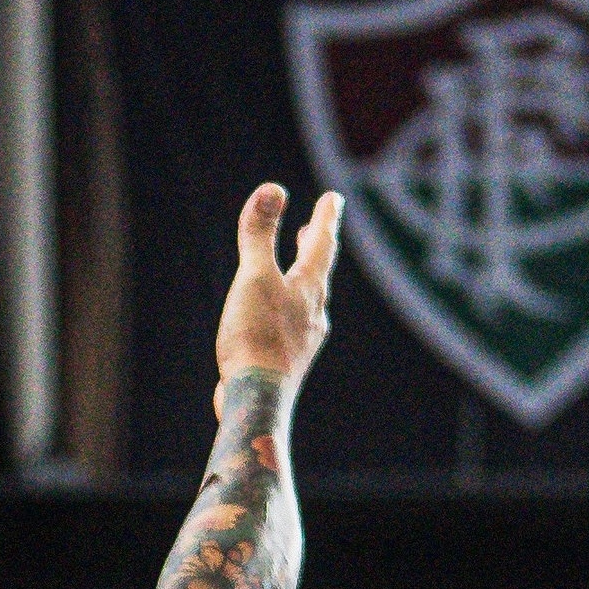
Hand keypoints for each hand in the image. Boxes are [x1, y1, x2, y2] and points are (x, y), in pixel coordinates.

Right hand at [214, 182, 341, 396]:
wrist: (258, 399)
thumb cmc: (257, 336)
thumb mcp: (254, 277)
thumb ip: (260, 235)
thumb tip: (271, 189)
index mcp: (308, 288)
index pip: (322, 244)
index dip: (325, 218)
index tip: (333, 198)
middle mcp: (314, 312)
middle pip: (318, 272)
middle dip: (315, 247)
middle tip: (315, 228)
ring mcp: (303, 339)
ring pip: (308, 300)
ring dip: (302, 279)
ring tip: (294, 272)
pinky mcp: (288, 361)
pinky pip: (292, 324)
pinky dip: (287, 309)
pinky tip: (274, 320)